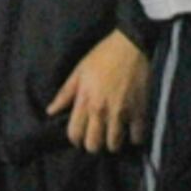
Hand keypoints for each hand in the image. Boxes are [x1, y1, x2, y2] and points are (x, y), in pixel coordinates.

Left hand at [45, 30, 153, 153]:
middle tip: (97, 139)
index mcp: (85, 101)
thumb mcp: (78, 72)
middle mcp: (101, 111)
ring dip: (113, 144)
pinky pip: (137, 135)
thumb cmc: (102, 56)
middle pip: (94, 144)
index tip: (80, 137)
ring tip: (114, 137)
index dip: (76, 140)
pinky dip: (134, 138)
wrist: (131, 45)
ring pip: (114, 144)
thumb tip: (51, 111)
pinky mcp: (140, 110)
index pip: (75, 134)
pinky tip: (132, 134)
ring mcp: (122, 112)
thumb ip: (65, 94)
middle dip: (93, 145)